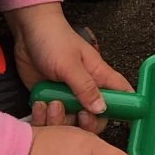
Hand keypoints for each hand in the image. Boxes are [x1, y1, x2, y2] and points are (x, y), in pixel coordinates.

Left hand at [6, 1, 128, 128]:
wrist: (27, 31)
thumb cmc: (53, 39)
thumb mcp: (70, 64)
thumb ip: (85, 87)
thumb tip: (101, 109)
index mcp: (99, 76)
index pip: (122, 94)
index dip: (127, 108)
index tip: (120, 121)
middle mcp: (86, 88)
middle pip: (97, 115)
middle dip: (89, 123)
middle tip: (79, 116)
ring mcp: (68, 95)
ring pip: (72, 120)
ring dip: (62, 119)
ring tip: (52, 104)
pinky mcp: (50, 98)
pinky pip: (52, 117)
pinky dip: (45, 116)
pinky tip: (40, 104)